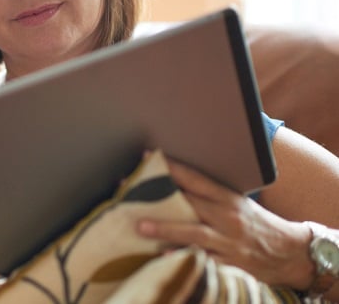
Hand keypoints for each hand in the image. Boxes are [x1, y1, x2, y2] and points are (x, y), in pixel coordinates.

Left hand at [136, 160, 313, 289]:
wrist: (291, 252)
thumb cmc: (256, 224)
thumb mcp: (237, 203)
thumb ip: (208, 195)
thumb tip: (174, 181)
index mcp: (228, 198)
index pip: (197, 179)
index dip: (172, 168)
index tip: (147, 157)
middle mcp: (227, 217)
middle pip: (190, 203)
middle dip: (159, 197)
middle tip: (129, 191)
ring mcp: (228, 241)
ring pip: (195, 233)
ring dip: (166, 229)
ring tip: (141, 226)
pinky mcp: (230, 263)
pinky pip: (205, 261)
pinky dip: (185, 258)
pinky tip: (165, 256)